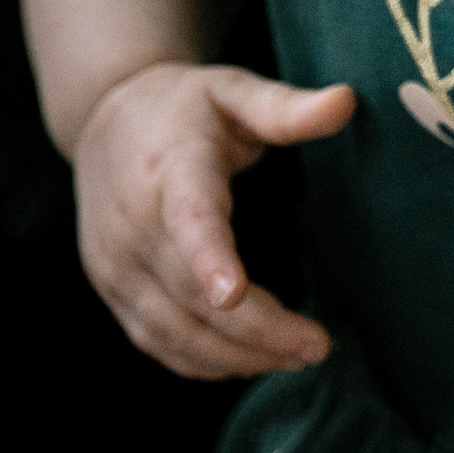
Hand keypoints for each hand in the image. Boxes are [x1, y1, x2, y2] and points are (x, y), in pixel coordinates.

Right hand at [73, 63, 353, 377]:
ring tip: (297, 358)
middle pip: (191, 293)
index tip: (236, 294)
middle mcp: (133, 224)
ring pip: (172, 329)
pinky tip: (248, 361)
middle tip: (318, 346)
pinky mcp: (111, 288)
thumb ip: (287, 108)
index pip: (188, 219)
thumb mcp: (237, 91)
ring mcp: (115, 263)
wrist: (105, 121)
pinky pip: (153, 339)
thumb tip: (348, 101)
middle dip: (257, 328)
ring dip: (235, 354)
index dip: (209, 258)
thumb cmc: (188, 106)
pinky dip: (200, 361)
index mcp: (171, 169)